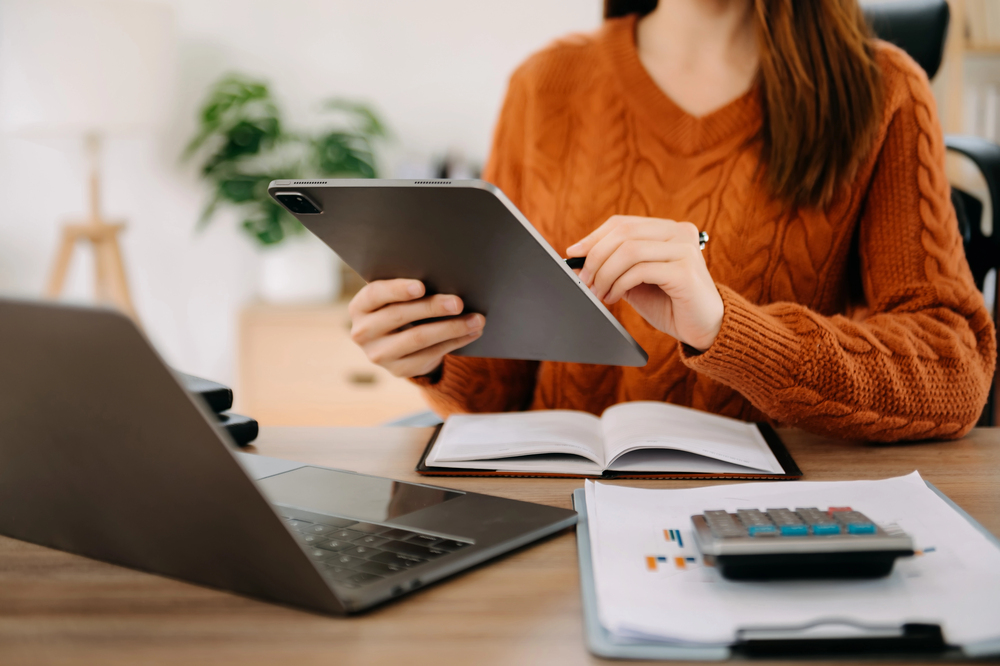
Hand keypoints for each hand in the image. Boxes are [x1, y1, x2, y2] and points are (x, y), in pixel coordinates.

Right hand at [348, 279, 484, 377]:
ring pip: (419, 338)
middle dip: (432, 307)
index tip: (422, 286)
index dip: (398, 289)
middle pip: (400, 315)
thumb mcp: (396, 298)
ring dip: (452, 327)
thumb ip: (410, 289)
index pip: (376, 294)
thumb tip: (446, 279)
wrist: (396, 344)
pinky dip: (455, 342)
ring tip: (476, 319)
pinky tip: (472, 332)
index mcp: (360, 306)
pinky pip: (431, 354)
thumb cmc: (401, 308)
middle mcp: (363, 332)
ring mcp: (379, 354)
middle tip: (459, 302)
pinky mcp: (398, 370)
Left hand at [566, 215, 722, 350]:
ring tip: (599, 293)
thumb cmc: (669, 303)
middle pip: (623, 233)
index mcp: (667, 230)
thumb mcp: (635, 280)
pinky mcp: (685, 270)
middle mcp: (679, 232)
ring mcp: (684, 249)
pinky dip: (619, 284)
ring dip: (605, 273)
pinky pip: (639, 270)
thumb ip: (615, 266)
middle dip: (595, 257)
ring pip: (628, 250)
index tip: (573, 253)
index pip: (622, 223)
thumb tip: (579, 258)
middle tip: (583, 280)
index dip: (594, 237)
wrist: (704, 329)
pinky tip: (613, 297)